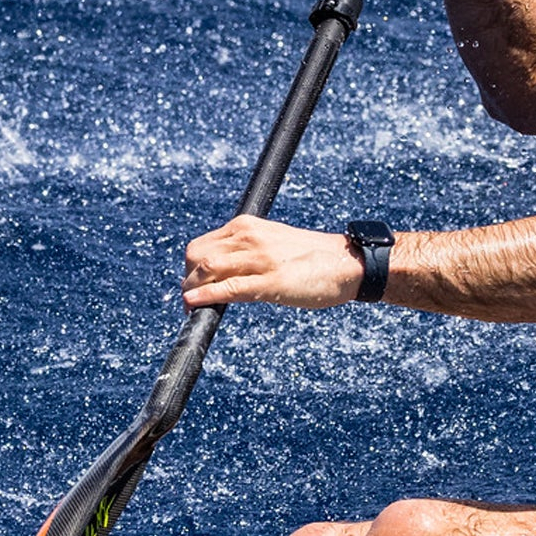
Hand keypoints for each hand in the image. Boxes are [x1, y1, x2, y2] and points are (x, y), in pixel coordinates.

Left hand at [182, 215, 366, 309]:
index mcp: (247, 227)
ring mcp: (260, 258)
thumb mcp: (272, 244)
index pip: (201, 245)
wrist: (347, 262)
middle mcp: (249, 237)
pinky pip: (229, 288)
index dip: (190, 269)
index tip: (192, 287)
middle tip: (191, 301)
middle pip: (197, 255)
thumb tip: (221, 273)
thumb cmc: (311, 258)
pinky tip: (195, 304)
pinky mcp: (272, 281)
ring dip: (192, 291)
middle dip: (188, 280)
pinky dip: (206, 296)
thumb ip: (246, 252)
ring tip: (193, 309)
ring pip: (208, 270)